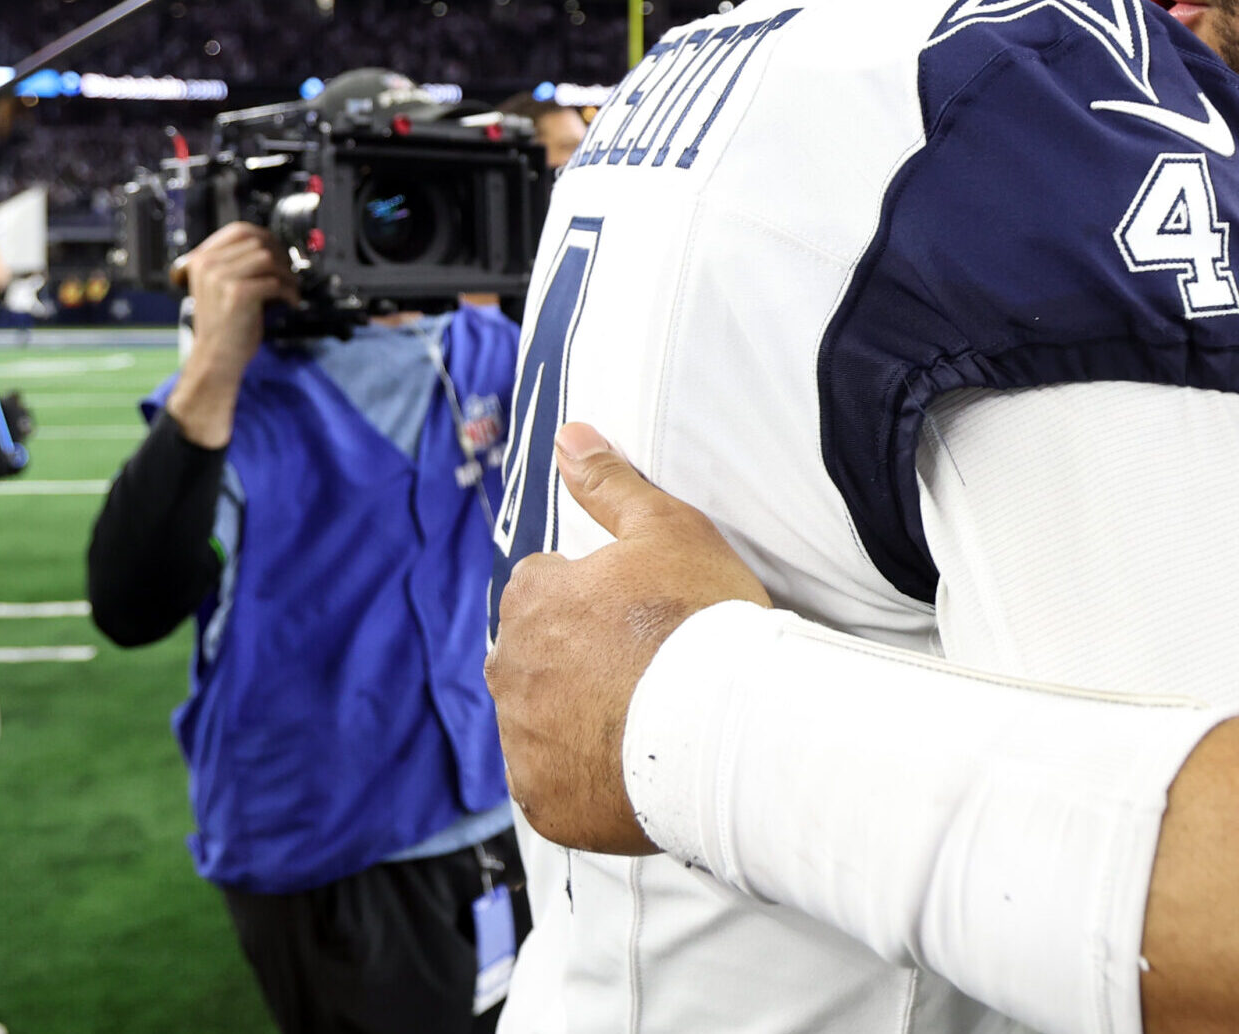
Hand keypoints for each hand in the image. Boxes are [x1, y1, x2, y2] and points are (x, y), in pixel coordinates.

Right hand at [175, 222, 298, 381]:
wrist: (216, 357)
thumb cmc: (225, 324)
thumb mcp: (220, 286)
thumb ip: (235, 263)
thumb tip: (270, 244)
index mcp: (200, 259)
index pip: (239, 230)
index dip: (266, 237)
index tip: (280, 252)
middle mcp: (207, 265)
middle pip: (258, 242)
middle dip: (281, 257)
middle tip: (289, 274)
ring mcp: (220, 278)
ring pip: (268, 258)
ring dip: (287, 274)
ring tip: (290, 290)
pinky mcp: (238, 293)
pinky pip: (275, 281)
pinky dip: (289, 292)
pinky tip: (290, 302)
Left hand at [486, 423, 772, 855]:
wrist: (727, 725)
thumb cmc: (702, 621)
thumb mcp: (668, 529)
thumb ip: (611, 483)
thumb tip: (570, 435)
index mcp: (532, 601)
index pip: (546, 590)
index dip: (598, 601)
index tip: (641, 618)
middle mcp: (511, 671)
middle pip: (538, 660)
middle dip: (579, 663)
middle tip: (649, 671)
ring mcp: (524, 742)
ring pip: (543, 724)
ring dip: (581, 721)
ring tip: (649, 722)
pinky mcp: (545, 802)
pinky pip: (557, 787)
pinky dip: (587, 779)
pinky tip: (637, 767)